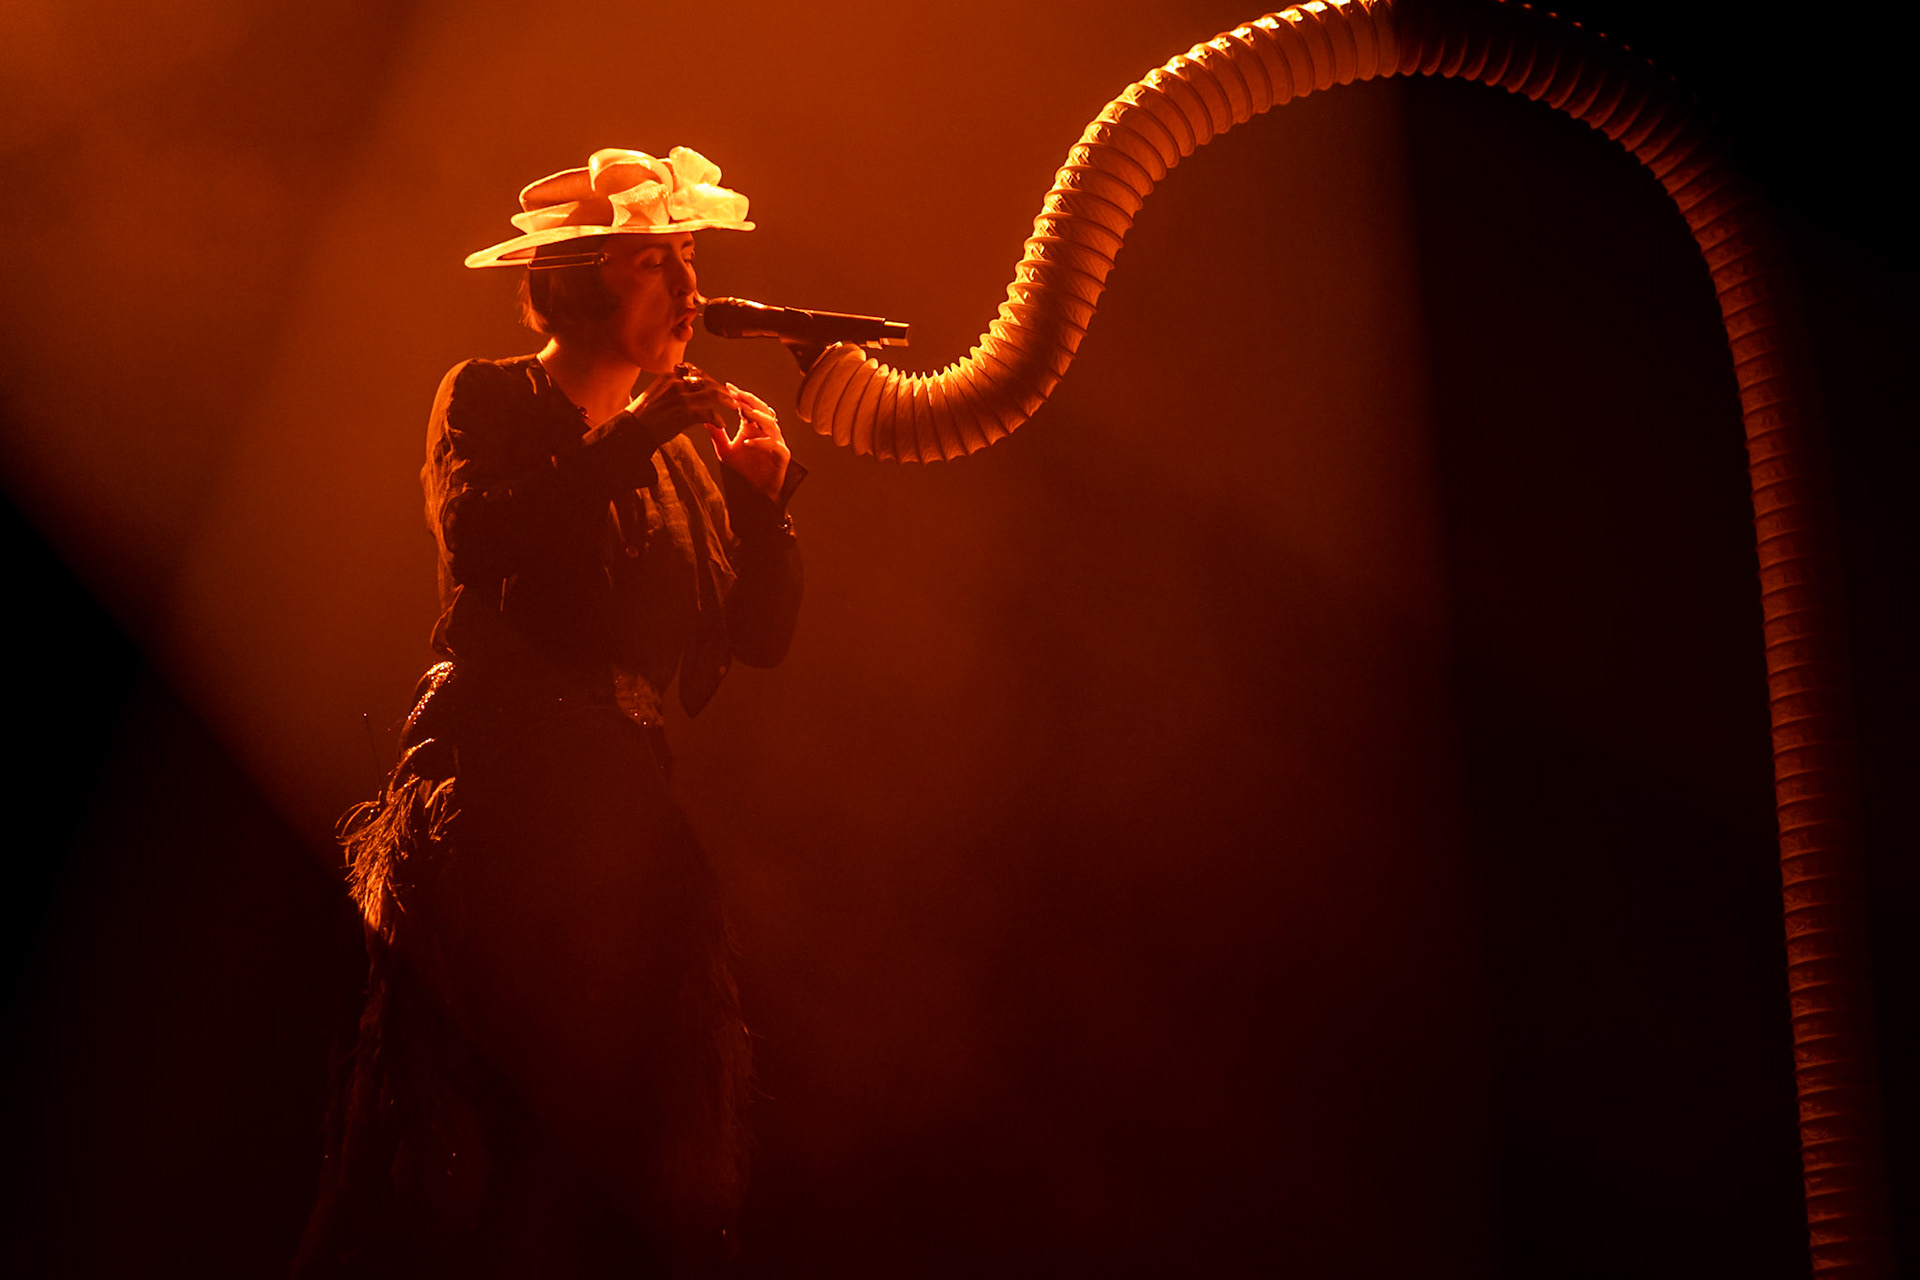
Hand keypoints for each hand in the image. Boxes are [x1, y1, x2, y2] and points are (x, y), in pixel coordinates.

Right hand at [616, 364, 735, 452]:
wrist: (631, 429)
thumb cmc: (641, 415)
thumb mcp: (654, 392)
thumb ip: (670, 386)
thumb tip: (682, 385)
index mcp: (669, 376)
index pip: (696, 372)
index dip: (709, 380)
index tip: (715, 386)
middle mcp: (677, 383)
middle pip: (707, 381)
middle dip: (721, 389)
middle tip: (729, 397)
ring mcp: (682, 398)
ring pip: (713, 395)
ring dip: (726, 401)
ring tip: (732, 407)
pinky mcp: (685, 414)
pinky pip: (709, 414)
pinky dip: (717, 419)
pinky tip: (721, 424)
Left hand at [708, 382, 790, 502]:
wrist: (757, 490)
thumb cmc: (744, 468)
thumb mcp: (725, 450)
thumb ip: (716, 435)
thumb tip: (704, 419)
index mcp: (754, 426)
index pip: (748, 406)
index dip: (739, 396)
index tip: (727, 387)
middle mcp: (766, 430)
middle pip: (761, 409)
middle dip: (749, 400)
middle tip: (736, 394)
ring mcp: (776, 441)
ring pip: (770, 423)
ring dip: (757, 416)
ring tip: (743, 413)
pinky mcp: (781, 455)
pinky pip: (774, 445)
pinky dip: (761, 442)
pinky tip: (747, 442)